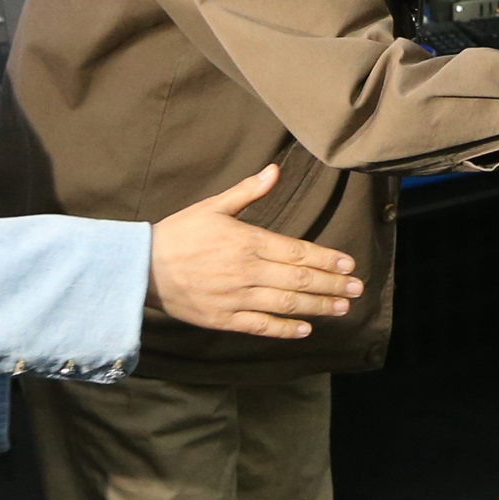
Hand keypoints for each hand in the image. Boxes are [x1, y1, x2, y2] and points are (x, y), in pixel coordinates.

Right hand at [145, 164, 361, 338]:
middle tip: (358, 289)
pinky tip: (306, 329)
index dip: (327, 259)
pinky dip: (285, 329)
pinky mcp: (223, 319)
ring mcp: (236, 298)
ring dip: (318, 307)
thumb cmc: (178, 234)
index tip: (350, 264)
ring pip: (286, 305)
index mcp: (247, 241)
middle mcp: (247, 271)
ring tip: (342, 308)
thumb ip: (247, 192)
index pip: (297, 252)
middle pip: (298, 280)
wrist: (141, 268)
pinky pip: (260, 326)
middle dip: (332, 284)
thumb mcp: (212, 206)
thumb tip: (274, 170)